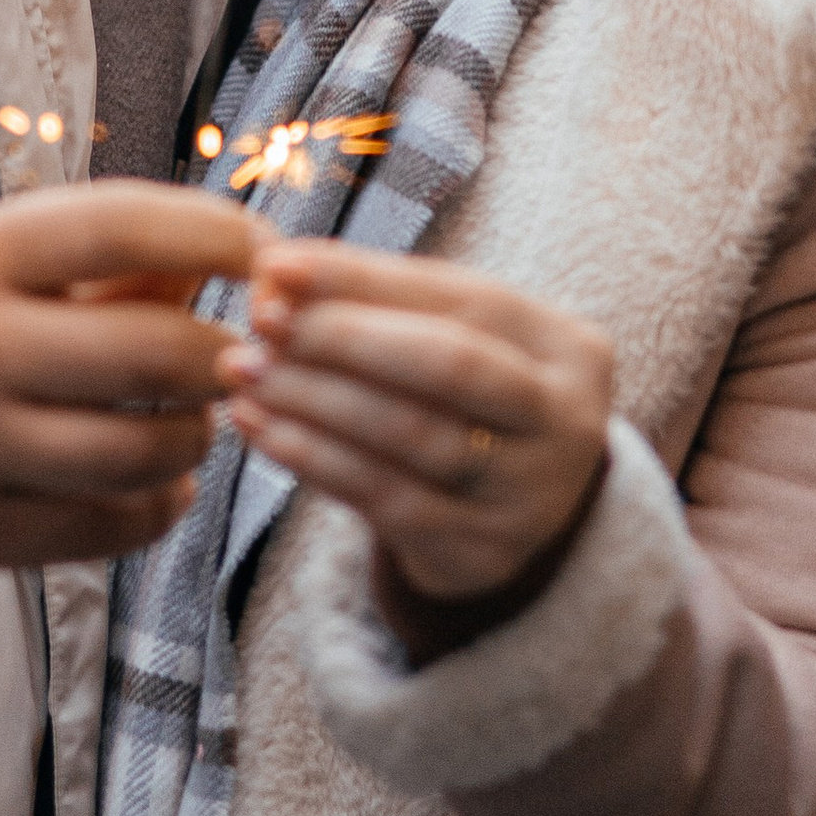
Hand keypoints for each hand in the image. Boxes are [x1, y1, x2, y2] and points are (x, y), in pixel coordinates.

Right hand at [0, 180, 265, 591]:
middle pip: (154, 351)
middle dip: (226, 355)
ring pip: (140, 451)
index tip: (264, 248)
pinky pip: (102, 529)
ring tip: (196, 419)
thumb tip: (220, 260)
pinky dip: (157, 508)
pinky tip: (165, 484)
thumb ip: (92, 262)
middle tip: (245, 354)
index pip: (121, 226)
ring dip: (196, 435)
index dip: (215, 233)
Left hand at [220, 241, 613, 631]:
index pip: (462, 297)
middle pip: (449, 364)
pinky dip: (313, 457)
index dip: (363, 278)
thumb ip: (384, 302)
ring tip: (245, 368)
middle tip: (263, 319)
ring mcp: (531, 495)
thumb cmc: (469, 406)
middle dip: (345, 335)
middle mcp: (566, 422)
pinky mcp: (482, 552)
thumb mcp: (457, 344)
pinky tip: (261, 426)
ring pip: (410, 434)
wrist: (511, 521)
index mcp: (571, 349)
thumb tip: (276, 265)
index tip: (277, 263)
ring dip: (314, 396)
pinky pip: (384, 498)